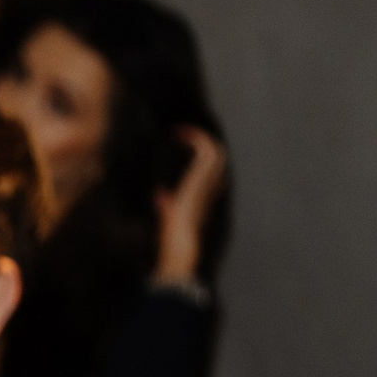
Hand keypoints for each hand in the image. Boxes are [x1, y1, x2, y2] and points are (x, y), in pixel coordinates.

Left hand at [153, 126, 227, 285]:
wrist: (182, 245)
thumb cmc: (175, 239)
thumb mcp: (169, 217)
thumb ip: (167, 206)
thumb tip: (160, 195)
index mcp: (206, 196)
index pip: (213, 172)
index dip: (203, 158)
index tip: (186, 147)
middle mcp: (212, 187)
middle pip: (216, 158)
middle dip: (203, 143)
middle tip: (183, 135)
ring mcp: (210, 182)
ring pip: (215, 152)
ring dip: (199, 138)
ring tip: (180, 131)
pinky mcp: (204, 177)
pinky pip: (207, 149)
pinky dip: (195, 138)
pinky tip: (179, 133)